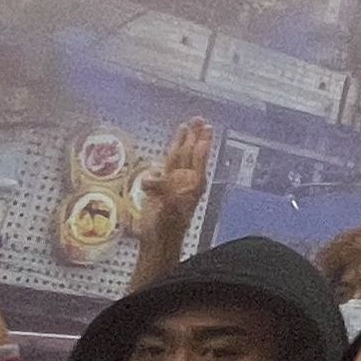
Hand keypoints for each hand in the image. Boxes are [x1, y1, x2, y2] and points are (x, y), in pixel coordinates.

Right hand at [138, 119, 211, 251]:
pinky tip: (173, 147)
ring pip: (181, 156)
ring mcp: (175, 182)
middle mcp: (186, 181)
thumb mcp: (167, 211)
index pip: (197, 158)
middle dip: (196, 136)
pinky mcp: (164, 186)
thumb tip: (153, 183)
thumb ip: (163, 196)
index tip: (206, 128)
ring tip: (189, 126)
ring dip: (185, 141)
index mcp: (191, 185)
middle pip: (192, 153)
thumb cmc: (165, 228)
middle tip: (200, 119)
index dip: (201, 143)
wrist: (158, 241)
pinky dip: (171, 153)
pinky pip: (169, 164)